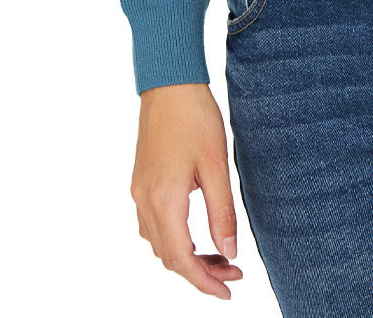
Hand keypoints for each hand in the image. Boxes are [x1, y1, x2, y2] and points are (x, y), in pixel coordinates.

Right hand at [130, 83, 243, 299]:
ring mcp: (139, 191)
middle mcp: (145, 200)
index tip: (228, 290)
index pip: (182, 259)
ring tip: (220, 254)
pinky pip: (153, 225)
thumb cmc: (195, 117)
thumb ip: (222, 212)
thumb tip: (230, 251)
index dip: (204, 282)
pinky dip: (174, 238)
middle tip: (233, 271)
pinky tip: (196, 232)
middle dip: (200, 272)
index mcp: (164, 199)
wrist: (169, 82)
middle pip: (168, 257)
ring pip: (159, 243)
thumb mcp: (217, 165)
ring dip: (187, 256)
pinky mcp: (141, 181)